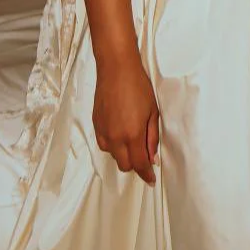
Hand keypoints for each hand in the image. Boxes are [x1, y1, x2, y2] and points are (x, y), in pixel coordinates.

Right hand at [93, 50, 159, 185]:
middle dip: (136, 164)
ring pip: (113, 156)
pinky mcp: (95, 125)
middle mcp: (115, 138)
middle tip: (144, 153)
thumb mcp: (153, 112)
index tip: (151, 180)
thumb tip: (152, 158)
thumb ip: (152, 137)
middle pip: (125, 165)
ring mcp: (103, 132)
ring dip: (123, 154)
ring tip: (132, 137)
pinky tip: (120, 131)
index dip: (146, 175)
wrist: (116, 69)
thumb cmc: (139, 87)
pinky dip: (113, 144)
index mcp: (132, 135)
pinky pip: (104, 144)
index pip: (139, 164)